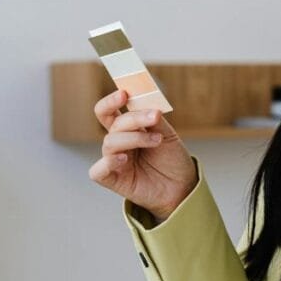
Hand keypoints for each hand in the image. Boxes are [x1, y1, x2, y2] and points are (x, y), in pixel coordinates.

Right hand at [89, 89, 197, 222]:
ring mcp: (113, 160)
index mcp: (128, 128)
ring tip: (157, 140)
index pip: (110, 110)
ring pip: (110, 142)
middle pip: (111, 122)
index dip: (112, 100)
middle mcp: (118, 142)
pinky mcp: (112, 179)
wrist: (182, 187)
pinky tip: (125, 159)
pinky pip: (98, 170)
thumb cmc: (172, 160)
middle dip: (129, 116)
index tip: (125, 93)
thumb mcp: (168, 135)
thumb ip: (154, 120)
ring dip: (135, 137)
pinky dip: (109, 162)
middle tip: (152, 116)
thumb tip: (146, 104)